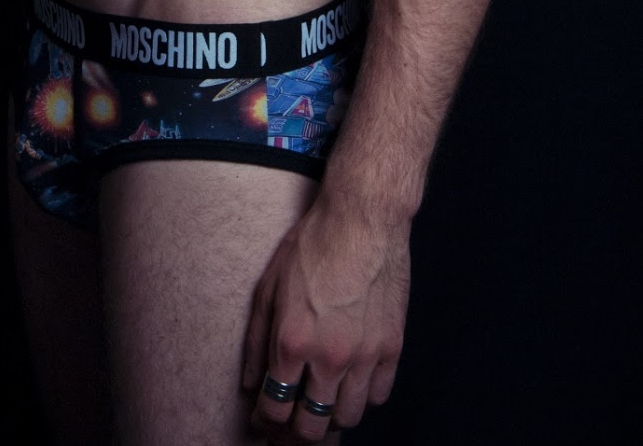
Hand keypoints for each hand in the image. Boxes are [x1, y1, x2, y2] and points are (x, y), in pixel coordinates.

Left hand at [242, 190, 410, 439]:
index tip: (263, 419)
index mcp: (292, 342)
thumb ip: (255, 341)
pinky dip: (363, 396)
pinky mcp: (392, 347)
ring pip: (347, 418)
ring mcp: (365, 355)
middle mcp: (330, 357)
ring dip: (330, 416)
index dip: (265, 421)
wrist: (362, 219)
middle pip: (312, 427)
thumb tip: (249, 384)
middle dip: (295, 432)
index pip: (274, 409)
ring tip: (321, 401)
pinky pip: (378, 396)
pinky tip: (350, 381)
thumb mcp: (268, 286)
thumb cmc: (312, 245)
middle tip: (290, 423)